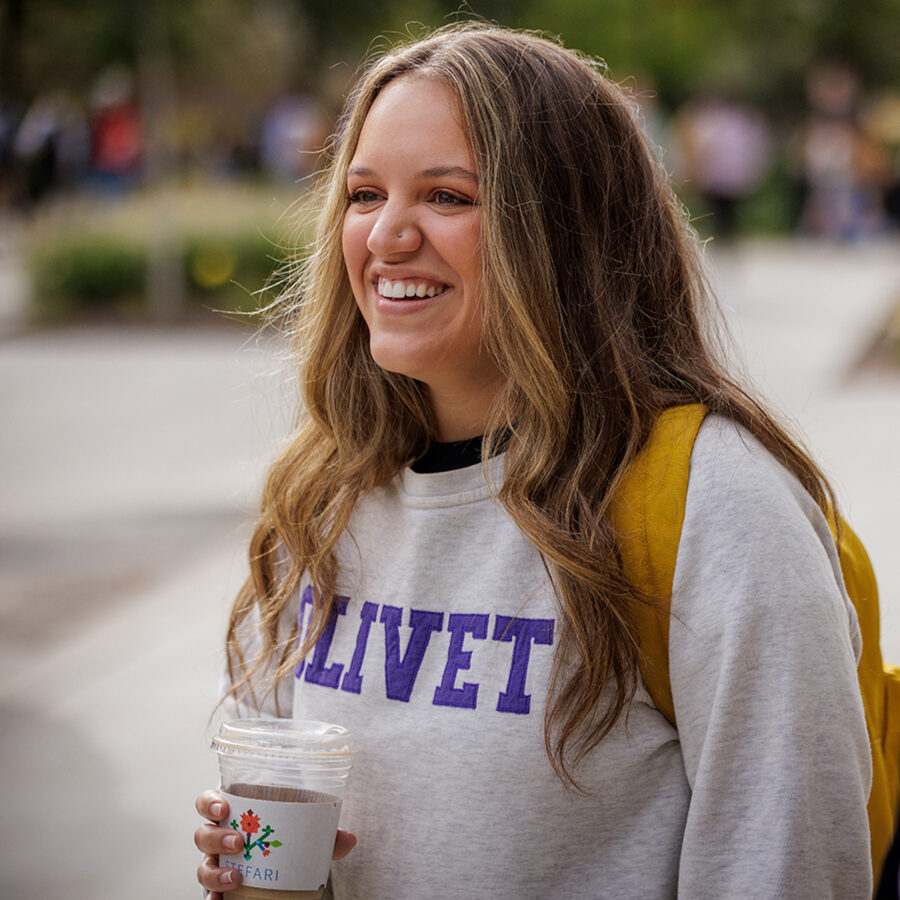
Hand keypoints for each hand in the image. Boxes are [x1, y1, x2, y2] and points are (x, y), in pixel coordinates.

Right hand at [195, 789, 356, 898]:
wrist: (281, 860)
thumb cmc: (283, 834)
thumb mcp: (301, 828)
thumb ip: (323, 832)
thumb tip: (349, 839)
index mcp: (235, 811)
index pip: (209, 800)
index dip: (210, 802)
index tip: (224, 808)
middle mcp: (220, 835)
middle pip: (203, 833)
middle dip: (216, 838)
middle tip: (239, 843)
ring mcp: (217, 861)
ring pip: (203, 864)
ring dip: (215, 871)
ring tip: (236, 877)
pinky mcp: (220, 884)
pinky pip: (209, 892)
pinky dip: (212, 897)